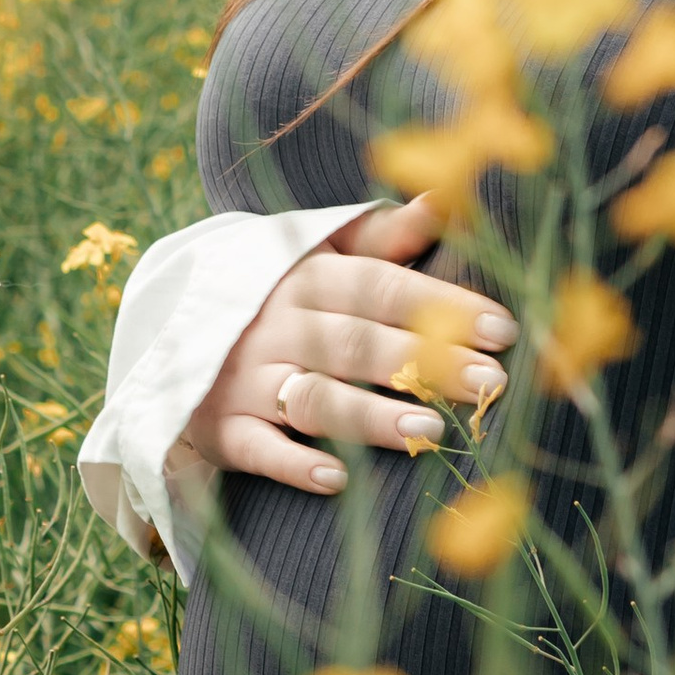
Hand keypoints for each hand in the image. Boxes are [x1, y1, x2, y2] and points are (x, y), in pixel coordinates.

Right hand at [182, 196, 515, 495]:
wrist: (172, 332)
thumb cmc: (275, 294)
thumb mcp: (317, 251)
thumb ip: (382, 235)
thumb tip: (446, 195)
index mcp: (306, 276)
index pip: (382, 286)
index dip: (442, 304)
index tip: (502, 329)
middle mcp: (277, 325)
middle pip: (357, 343)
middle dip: (426, 361)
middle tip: (491, 384)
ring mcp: (246, 378)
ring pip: (313, 397)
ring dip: (370, 416)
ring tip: (432, 432)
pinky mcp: (223, 428)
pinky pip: (257, 448)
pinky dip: (292, 464)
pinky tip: (337, 479)